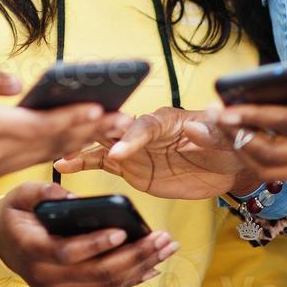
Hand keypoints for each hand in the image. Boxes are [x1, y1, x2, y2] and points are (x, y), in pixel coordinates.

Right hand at [0, 68, 132, 178]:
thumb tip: (16, 82)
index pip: (38, 126)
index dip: (70, 118)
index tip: (97, 108)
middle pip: (53, 142)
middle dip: (89, 130)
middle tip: (123, 119)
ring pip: (49, 152)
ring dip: (82, 140)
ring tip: (112, 128)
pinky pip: (36, 158)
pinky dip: (62, 148)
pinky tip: (80, 138)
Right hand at [0, 181, 176, 286]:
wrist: (1, 243)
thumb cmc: (16, 214)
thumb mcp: (22, 194)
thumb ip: (44, 191)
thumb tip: (76, 197)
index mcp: (32, 249)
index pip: (67, 253)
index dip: (96, 244)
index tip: (122, 231)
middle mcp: (43, 277)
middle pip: (95, 273)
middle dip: (134, 256)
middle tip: (162, 238)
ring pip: (104, 286)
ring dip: (139, 268)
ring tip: (165, 249)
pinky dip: (129, 281)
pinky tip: (151, 267)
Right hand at [53, 106, 259, 199]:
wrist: (226, 166)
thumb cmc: (227, 145)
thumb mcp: (225, 139)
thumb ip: (211, 133)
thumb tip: (193, 129)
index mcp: (167, 120)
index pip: (145, 127)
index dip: (131, 139)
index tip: (118, 152)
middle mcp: (145, 131)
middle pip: (116, 131)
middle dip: (95, 137)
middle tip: (71, 145)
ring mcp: (135, 149)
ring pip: (103, 146)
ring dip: (82, 150)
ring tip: (59, 158)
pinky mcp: (130, 167)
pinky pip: (104, 163)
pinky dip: (84, 163)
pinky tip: (63, 167)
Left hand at [208, 62, 286, 179]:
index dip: (257, 116)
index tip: (227, 107)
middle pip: (271, 153)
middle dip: (236, 137)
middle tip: (207, 117)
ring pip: (270, 168)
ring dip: (238, 150)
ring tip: (212, 129)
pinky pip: (277, 170)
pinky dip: (250, 158)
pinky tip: (232, 139)